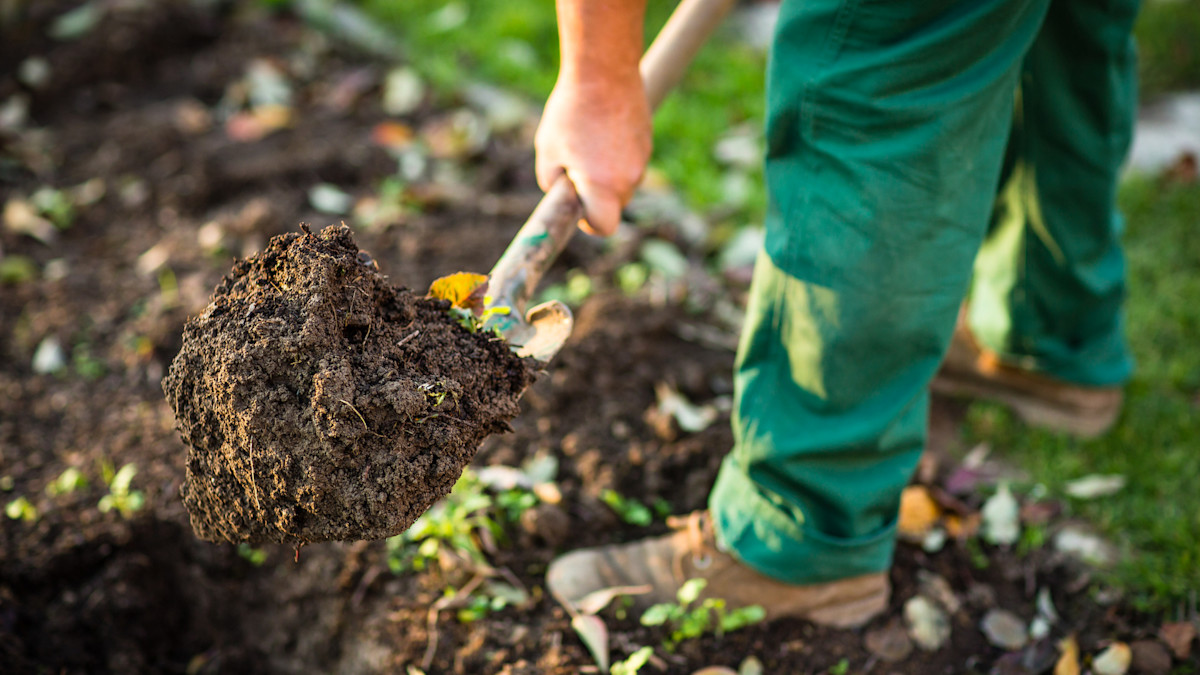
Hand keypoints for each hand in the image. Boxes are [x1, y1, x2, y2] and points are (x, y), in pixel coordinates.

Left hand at [535, 73, 651, 236]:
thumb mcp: (547, 151)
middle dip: (595, 197)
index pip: (604, 227)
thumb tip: (563, 196)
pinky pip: (629, 162)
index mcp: (603, 186)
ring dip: (606, 174)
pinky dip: (616, 156)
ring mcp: (642, 160)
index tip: (578, 209)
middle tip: (574, 168)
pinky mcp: (646, 143)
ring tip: (587, 142)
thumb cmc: (571, 112)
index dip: (589, 224)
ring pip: (622, 183)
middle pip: (614, 206)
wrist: (604, 70)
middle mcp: (628, 179)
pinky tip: (601, 130)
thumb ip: (552, 184)